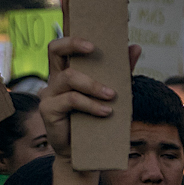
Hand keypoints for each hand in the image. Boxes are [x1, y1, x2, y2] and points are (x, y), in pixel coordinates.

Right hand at [39, 35, 121, 165]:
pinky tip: (105, 111)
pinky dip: (90, 104)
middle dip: (74, 44)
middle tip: (94, 48)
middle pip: (54, 49)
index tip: (87, 31)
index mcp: (67, 71)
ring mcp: (48, 93)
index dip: (71, 35)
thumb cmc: (97, 119)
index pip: (62, 45)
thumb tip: (135, 47)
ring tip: (112, 95)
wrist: (86, 152)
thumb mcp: (110, 92)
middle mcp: (54, 78)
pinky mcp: (48, 110)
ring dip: (93, 85)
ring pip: (69, 77)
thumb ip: (120, 70)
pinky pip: (70, 100)